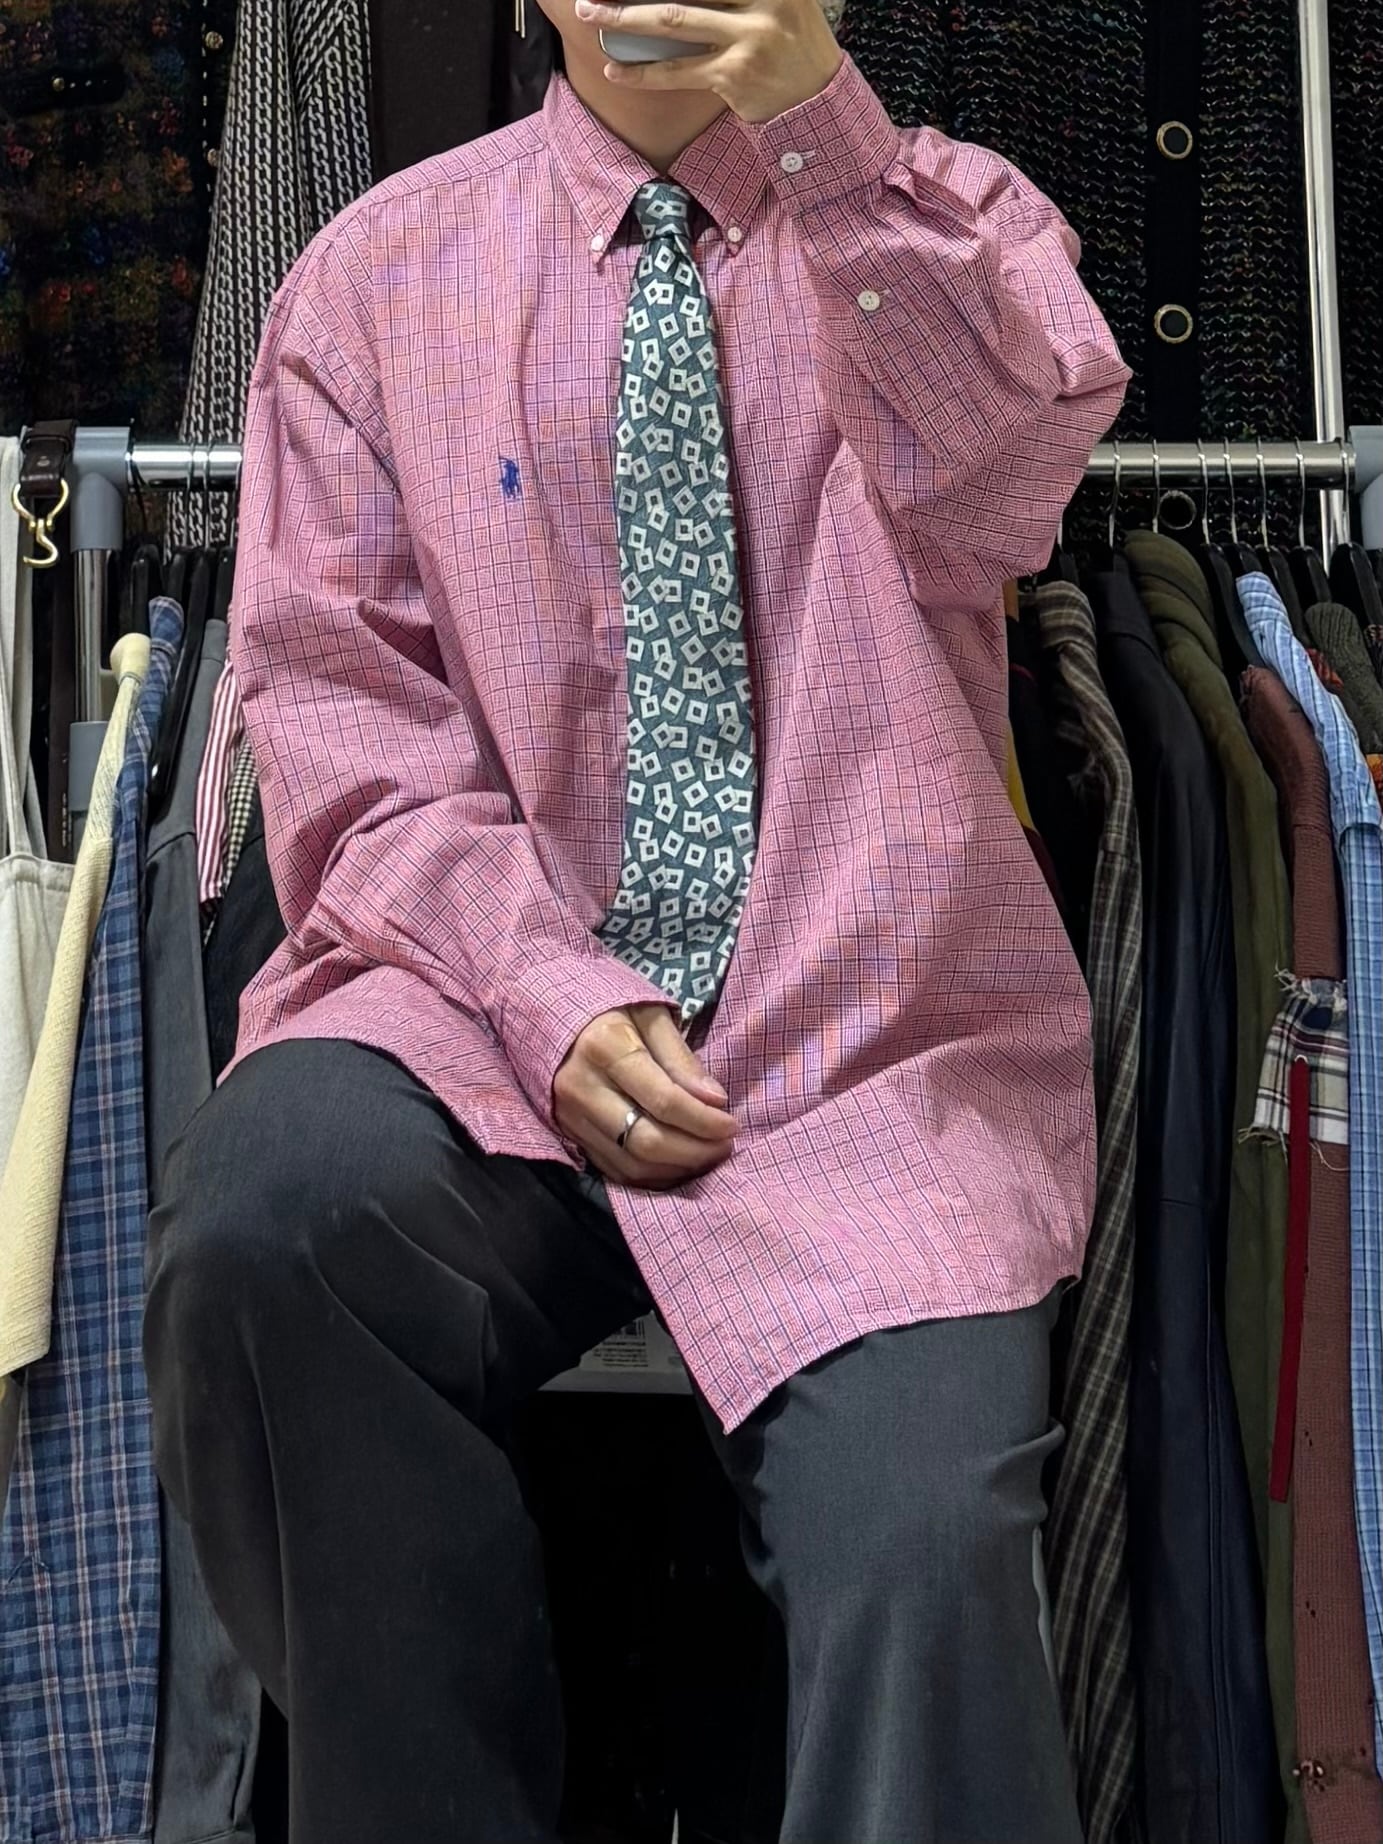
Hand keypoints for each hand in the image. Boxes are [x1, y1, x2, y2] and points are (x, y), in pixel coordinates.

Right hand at [554, 1003, 738, 1187]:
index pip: (664, 1100)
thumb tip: (716, 1101)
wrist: (546, 1012)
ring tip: (706, 1155)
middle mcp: (581, 1087)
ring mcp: (569, 1116)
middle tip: (725, 1146)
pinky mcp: (566, 1134)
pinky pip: (613, 1170)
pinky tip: (676, 1164)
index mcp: (604, 1047)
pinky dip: (650, 1176)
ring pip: (630, 1163)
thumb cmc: (609, 1008)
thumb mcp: (651, 1014)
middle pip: (646, 1141)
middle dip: (695, 1151)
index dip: (704, 1120)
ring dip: (676, 1168)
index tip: (731, 1124)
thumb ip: (681, 1058)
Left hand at [575, 0, 843, 122]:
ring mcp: (748, 38)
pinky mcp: (734, 75)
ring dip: (625, 18)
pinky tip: (616, 70)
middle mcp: (763, 1)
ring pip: (674, 20)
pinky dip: (643, 72)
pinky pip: (678, 72)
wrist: (819, 100)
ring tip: (591, 14)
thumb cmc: (794, 43)